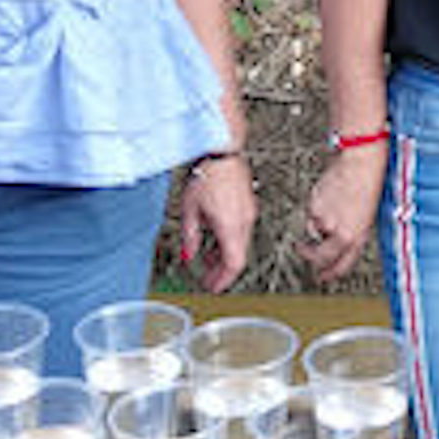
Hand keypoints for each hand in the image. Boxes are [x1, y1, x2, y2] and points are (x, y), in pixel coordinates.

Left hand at [178, 154, 255, 292]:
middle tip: (206, 277)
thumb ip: (190, 237)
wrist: (221, 151)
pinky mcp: (248, 204)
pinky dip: (228, 240)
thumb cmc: (207, 174)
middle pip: (238, 256)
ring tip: (207, 258)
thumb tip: (189, 255)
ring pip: (240, 244)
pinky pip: (241, 230)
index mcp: (231, 226)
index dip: (223, 280)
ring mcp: (249, 212)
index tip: (212, 288)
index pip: (234, 264)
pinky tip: (215, 236)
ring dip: (224, 254)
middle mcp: (245, 222)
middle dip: (221, 270)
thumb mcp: (190, 210)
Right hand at [299, 148, 388, 281]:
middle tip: (303, 250)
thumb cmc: (368, 185)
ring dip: (317, 223)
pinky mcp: (314, 207)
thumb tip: (336, 243)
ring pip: (313, 230)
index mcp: (358, 237)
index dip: (330, 275)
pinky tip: (327, 196)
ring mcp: (326, 220)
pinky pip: (311, 213)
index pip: (342, 266)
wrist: (360, 164)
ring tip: (330, 205)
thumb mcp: (365, 217)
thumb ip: (350, 233)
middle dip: (309, 256)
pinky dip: (315, 207)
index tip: (322, 277)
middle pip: (319, 257)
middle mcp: (341, 232)